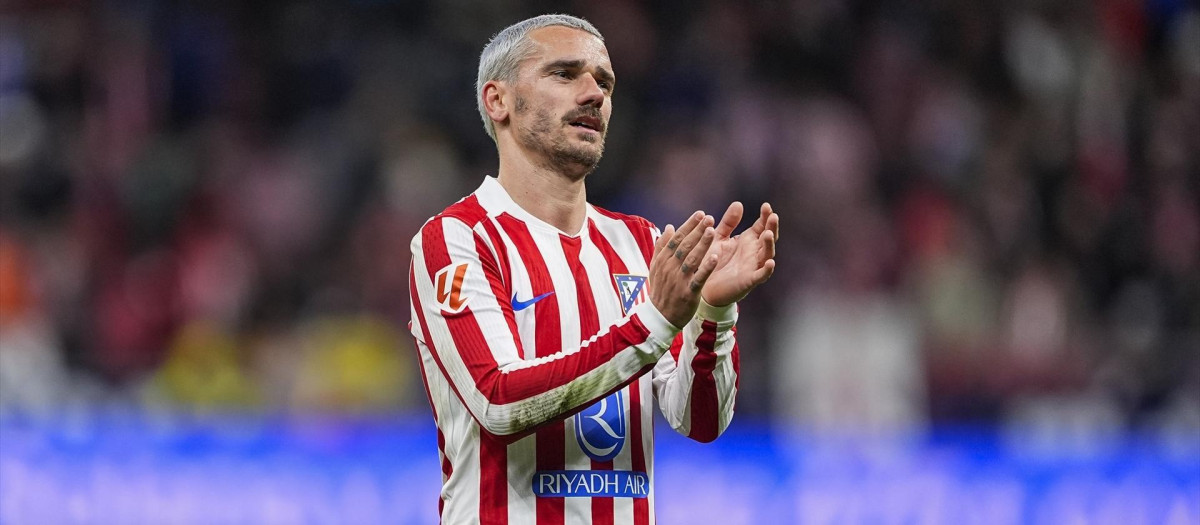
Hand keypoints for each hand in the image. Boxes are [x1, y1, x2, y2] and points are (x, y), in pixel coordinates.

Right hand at [648, 211, 719, 326]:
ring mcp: (679, 280)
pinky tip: (714, 257)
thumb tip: (669, 227)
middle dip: (697, 230)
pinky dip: (706, 268)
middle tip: (709, 217)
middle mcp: (670, 267)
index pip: (677, 238)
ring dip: (702, 244)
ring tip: (712, 230)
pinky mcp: (688, 293)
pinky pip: (698, 278)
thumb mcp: (655, 267)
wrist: (659, 317)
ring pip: (691, 259)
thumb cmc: (660, 290)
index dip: (689, 225)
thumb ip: (662, 247)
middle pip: (684, 245)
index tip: (700, 214)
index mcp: (663, 260)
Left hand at [700, 202, 777, 305]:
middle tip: (773, 216)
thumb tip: (738, 203)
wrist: (704, 285)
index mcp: (748, 240)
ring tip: (768, 234)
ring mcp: (753, 266)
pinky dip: (767, 270)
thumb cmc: (713, 260)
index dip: (765, 216)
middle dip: (772, 227)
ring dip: (769, 245)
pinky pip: (761, 275)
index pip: (761, 226)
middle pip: (769, 238)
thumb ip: (728, 223)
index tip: (766, 206)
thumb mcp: (719, 237)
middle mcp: (754, 252)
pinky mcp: (749, 281)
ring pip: (767, 254)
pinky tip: (770, 262)